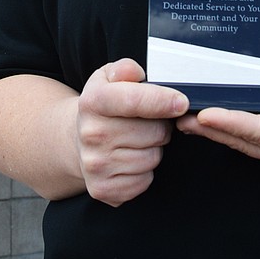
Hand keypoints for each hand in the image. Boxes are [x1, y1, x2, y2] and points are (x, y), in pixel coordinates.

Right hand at [76, 58, 187, 205]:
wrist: (77, 140)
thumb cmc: (104, 106)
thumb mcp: (109, 77)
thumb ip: (125, 69)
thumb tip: (136, 73)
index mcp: (92, 101)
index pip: (133, 100)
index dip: (163, 100)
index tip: (181, 103)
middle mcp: (91, 134)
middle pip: (153, 132)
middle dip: (161, 126)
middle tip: (149, 123)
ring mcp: (95, 165)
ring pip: (152, 158)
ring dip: (153, 149)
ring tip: (138, 140)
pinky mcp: (102, 189)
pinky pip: (144, 181)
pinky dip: (145, 171)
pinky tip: (131, 159)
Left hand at [177, 57, 259, 168]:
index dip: (232, 123)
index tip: (206, 114)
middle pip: (248, 141)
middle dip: (214, 130)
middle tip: (182, 117)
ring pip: (245, 143)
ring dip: (216, 132)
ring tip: (187, 120)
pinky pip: (251, 138)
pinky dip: (229, 130)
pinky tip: (211, 122)